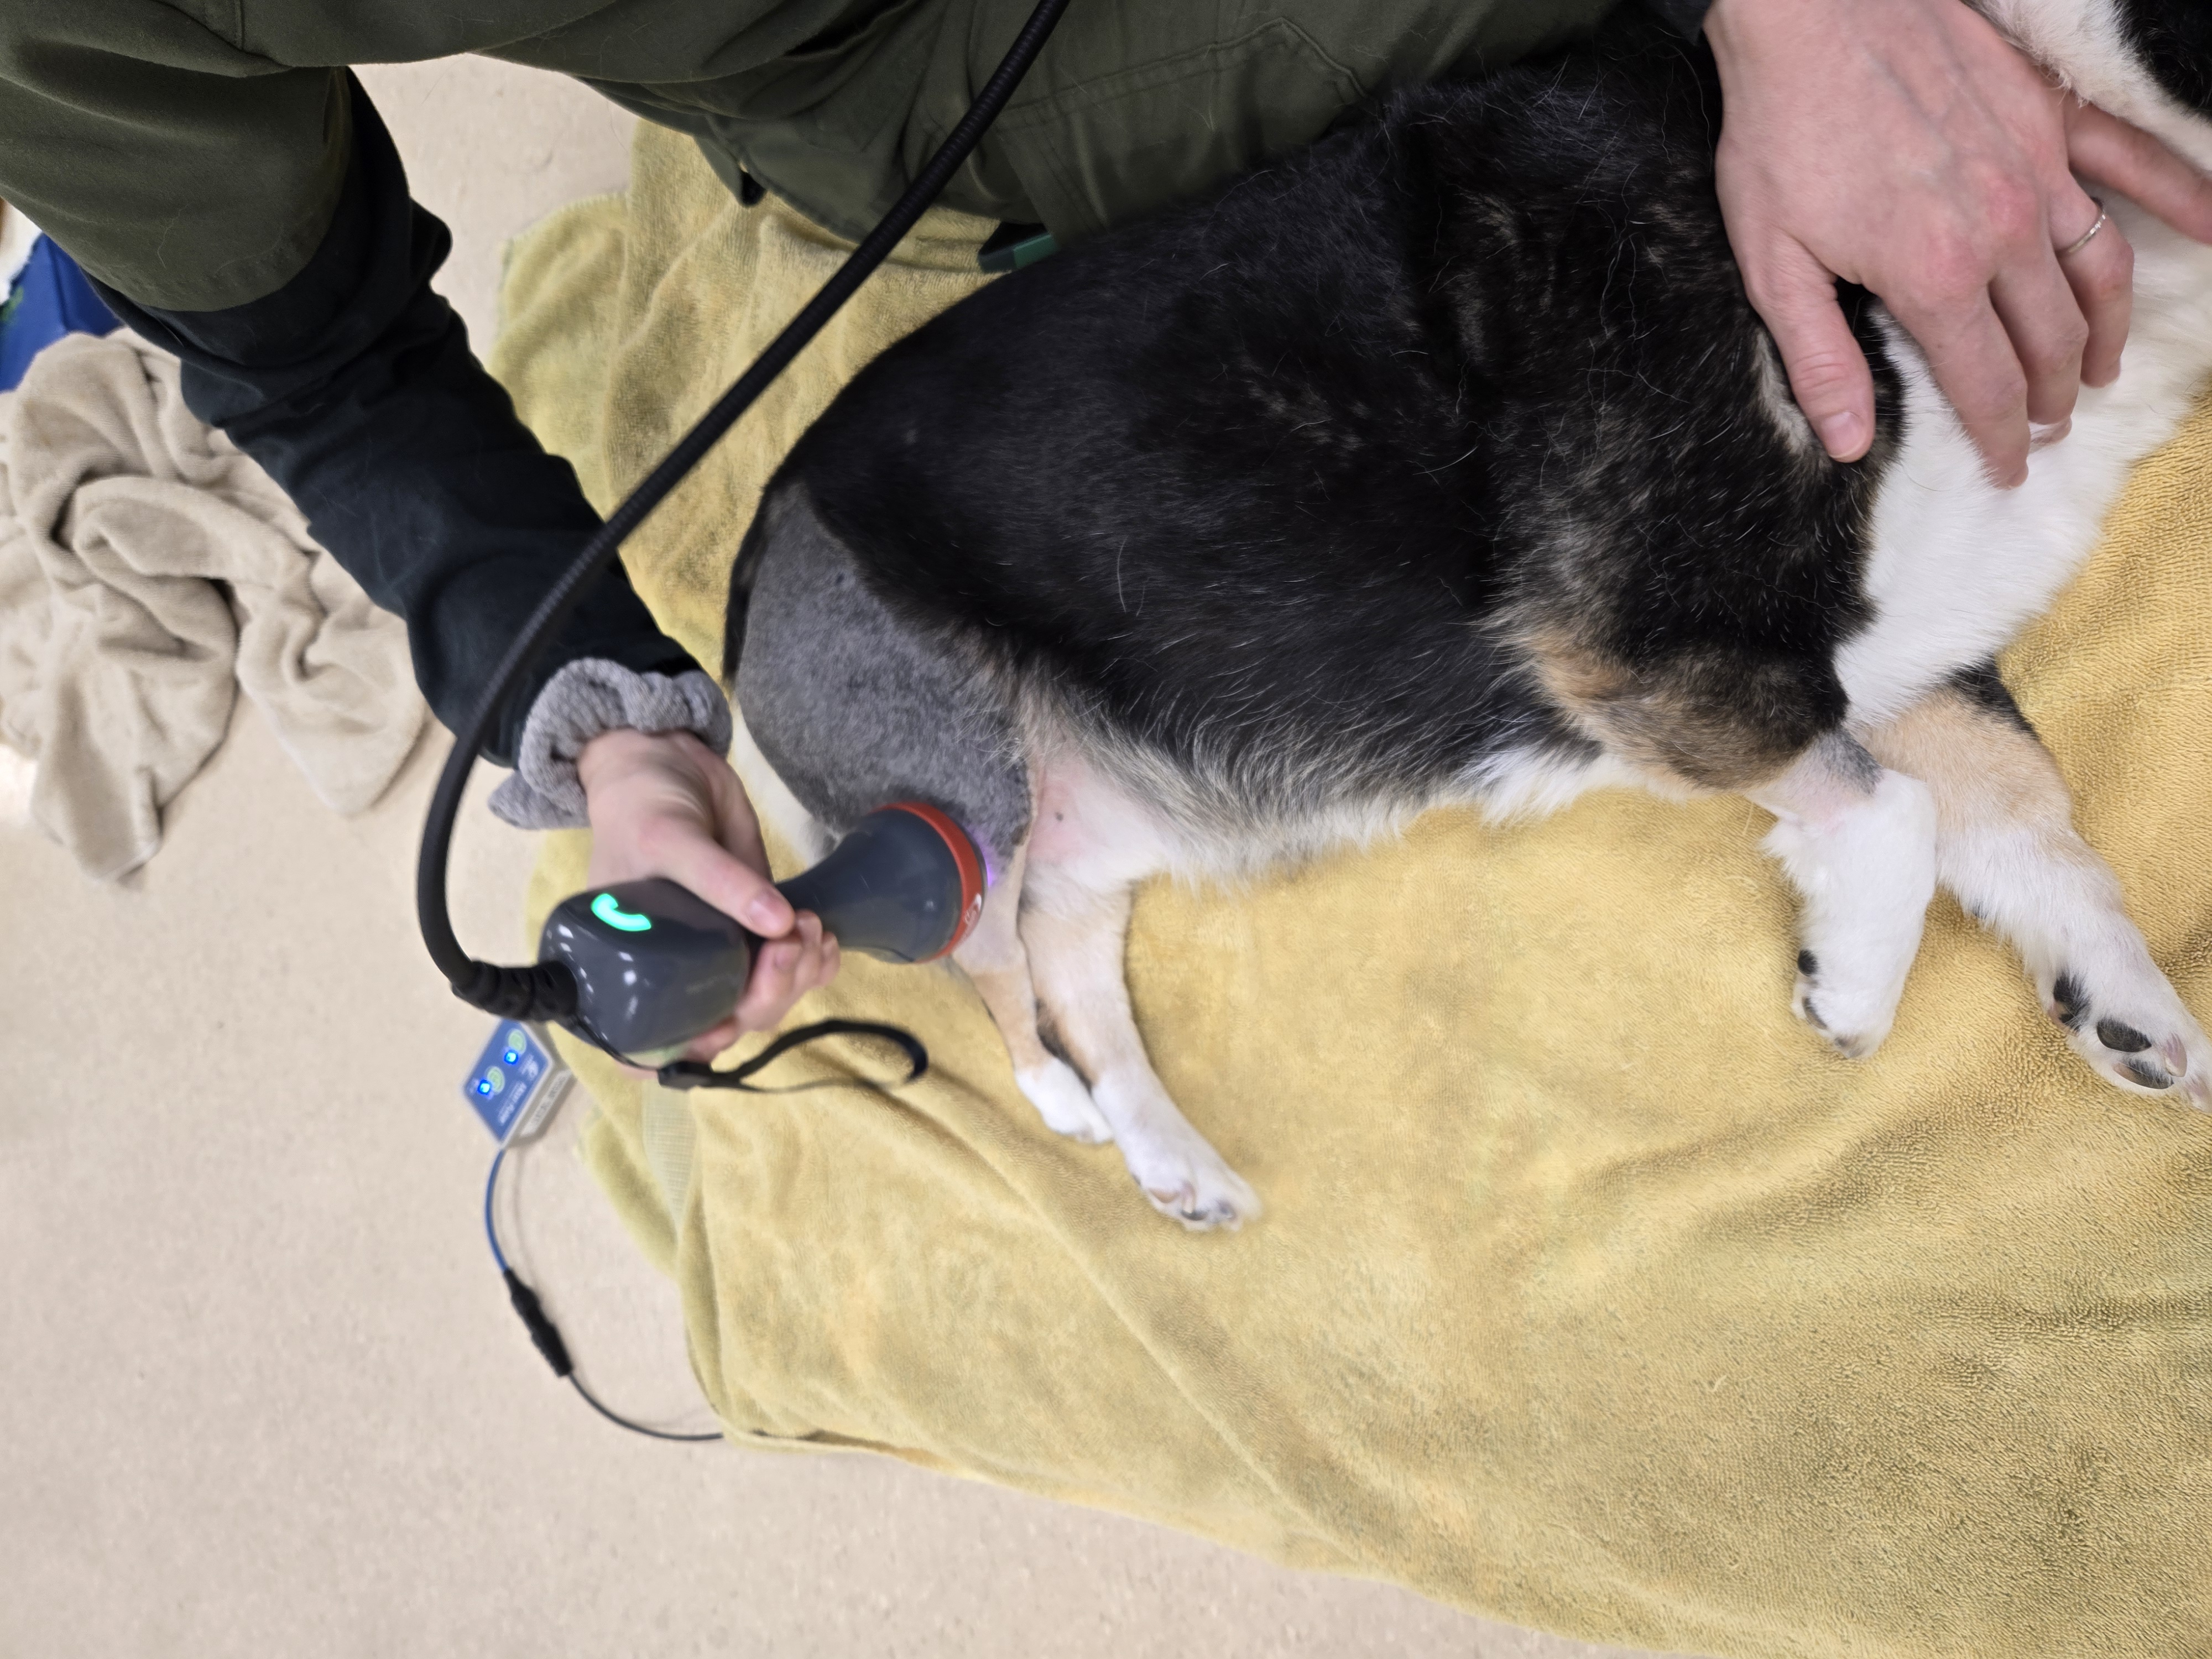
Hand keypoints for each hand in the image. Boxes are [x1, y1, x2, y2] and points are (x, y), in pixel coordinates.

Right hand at [576, 726, 838, 1059]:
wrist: (665, 762)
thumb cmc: (641, 805)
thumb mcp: (669, 839)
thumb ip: (720, 881)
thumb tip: (778, 922)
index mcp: (627, 973)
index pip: (651, 1048)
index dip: (689, 1052)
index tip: (727, 1028)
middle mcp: (674, 974)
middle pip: (728, 1021)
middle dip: (771, 991)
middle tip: (794, 936)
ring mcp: (718, 955)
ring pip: (767, 999)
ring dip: (801, 972)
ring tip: (812, 924)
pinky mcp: (755, 930)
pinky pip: (791, 968)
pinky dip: (817, 961)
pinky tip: (824, 936)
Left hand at [1706, 0, 2211, 484]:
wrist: (1811, 14)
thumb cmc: (1779, 134)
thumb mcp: (1770, 262)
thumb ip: (1818, 357)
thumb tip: (1847, 443)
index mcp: (1933, 276)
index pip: (1986, 384)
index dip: (2002, 438)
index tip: (2010, 470)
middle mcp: (2002, 231)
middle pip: (2048, 340)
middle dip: (2053, 397)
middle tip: (2049, 427)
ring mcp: (2036, 169)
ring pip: (2095, 272)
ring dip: (2104, 331)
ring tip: (2099, 372)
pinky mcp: (2048, 116)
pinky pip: (2132, 163)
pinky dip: (2180, 197)